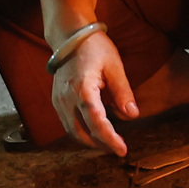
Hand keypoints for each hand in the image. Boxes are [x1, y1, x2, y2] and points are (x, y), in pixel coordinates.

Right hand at [50, 27, 136, 155]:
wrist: (70, 37)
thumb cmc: (95, 48)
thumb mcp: (115, 66)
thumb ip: (123, 92)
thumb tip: (132, 116)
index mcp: (82, 89)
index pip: (96, 122)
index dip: (109, 139)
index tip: (122, 150)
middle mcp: (66, 99)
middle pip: (81, 132)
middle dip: (100, 144)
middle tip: (118, 149)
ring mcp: (58, 101)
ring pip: (71, 131)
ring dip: (89, 141)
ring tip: (108, 144)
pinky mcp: (56, 101)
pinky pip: (67, 124)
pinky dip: (81, 132)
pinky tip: (95, 132)